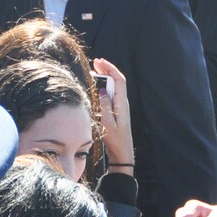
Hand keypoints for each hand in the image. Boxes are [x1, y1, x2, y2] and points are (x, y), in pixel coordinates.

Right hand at [93, 57, 133, 173]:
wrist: (122, 154)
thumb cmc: (115, 141)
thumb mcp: (107, 123)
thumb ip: (104, 105)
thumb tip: (102, 90)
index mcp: (122, 103)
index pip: (119, 79)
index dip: (110, 68)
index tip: (100, 61)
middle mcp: (122, 103)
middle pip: (116, 81)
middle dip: (106, 70)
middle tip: (95, 64)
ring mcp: (120, 107)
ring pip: (113, 88)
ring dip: (104, 79)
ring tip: (94, 73)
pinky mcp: (116, 112)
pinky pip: (111, 95)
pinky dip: (103, 88)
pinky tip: (96, 89)